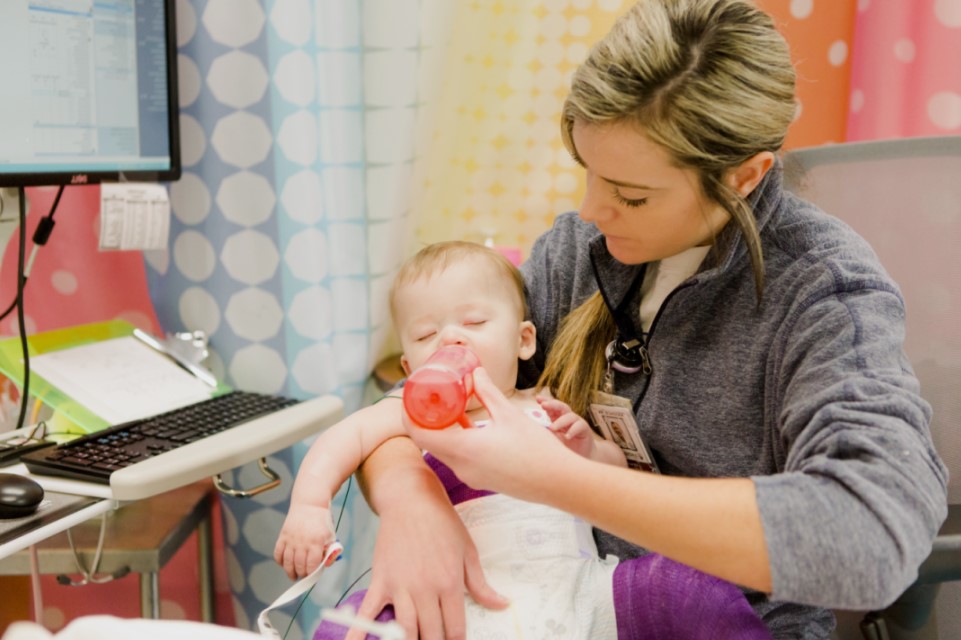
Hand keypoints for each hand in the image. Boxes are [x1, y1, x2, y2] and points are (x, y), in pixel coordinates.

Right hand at [273, 504, 336, 579]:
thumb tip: (326, 565)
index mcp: (316, 542)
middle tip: (303, 577)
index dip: (312, 574)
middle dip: (301, 574)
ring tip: (293, 576)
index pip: (312, 565)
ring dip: (290, 572)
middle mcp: (302, 542)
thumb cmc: (322, 521)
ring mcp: (291, 539)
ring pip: (287, 562)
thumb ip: (330, 551)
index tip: (312, 576)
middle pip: (299, 566)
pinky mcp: (283, 536)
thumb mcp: (331, 535)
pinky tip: (284, 564)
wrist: (309, 504)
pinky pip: (278, 553)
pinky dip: (279, 561)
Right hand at [346, 472, 507, 639]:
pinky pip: (368, 613)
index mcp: (450, 584)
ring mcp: (400, 587)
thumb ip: (481, 584)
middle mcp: (425, 590)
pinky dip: (359, 633)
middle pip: (430, 635)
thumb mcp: (468, 551)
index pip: (455, 630)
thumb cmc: (441, 522)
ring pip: (404, 631)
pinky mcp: (380, 580)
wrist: (410, 498)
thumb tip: (502, 604)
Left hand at [404, 367, 575, 500]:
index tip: (412, 397)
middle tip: (429, 396)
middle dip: (425, 418)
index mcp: (463, 449)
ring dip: (442, 429)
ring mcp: (470, 475)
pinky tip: (468, 425)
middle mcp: (461, 466)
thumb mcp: (509, 414)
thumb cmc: (535, 449)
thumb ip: (488, 392)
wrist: (557, 483)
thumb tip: (475, 372)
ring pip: (444, 450)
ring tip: (449, 407)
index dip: (410, 414)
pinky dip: (456, 440)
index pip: (419, 433)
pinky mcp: (480, 479)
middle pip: (429, 441)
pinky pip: (458, 458)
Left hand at [537, 395, 596, 458]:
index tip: (537, 398)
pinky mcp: (585, 429)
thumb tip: (533, 427)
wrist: (579, 457)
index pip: (551, 407)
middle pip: (561, 407)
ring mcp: (577, 422)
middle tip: (543, 405)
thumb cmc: (563, 447)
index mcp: (557, 418)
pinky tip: (567, 437)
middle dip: (552, 404)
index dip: (545, 400)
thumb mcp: (552, 439)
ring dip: (560, 421)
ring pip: (570, 416)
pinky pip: (579, 426)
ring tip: (552, 428)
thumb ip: (545, 432)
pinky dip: (573, 430)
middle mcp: (567, 417)